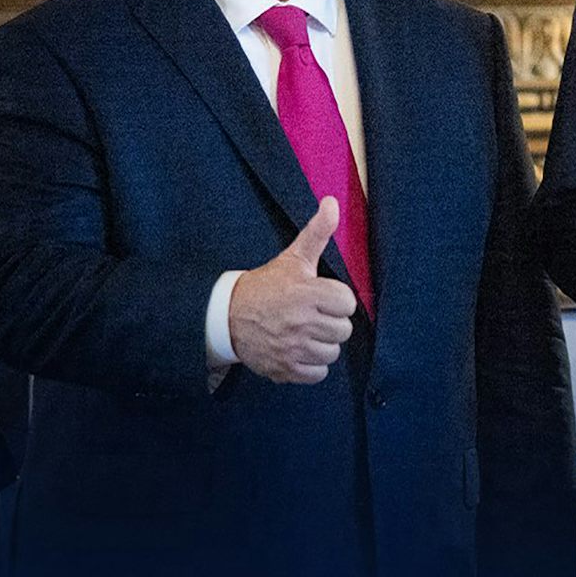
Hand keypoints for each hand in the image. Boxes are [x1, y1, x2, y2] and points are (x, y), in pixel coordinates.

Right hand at [228, 197, 356, 383]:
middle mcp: (300, 322)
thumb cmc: (267, 285)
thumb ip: (317, 232)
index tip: (323, 297)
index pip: (347, 303)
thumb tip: (332, 202)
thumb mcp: (293, 257)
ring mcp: (292, 348)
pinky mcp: (284, 369)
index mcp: (306, 293)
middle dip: (331, 322)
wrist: (228, 316)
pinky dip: (312, 365)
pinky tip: (300, 350)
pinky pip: (318, 373)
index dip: (337, 300)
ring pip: (332, 353)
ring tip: (307, 332)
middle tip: (313, 315)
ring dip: (322, 344)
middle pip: (343, 330)